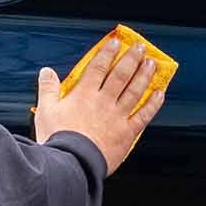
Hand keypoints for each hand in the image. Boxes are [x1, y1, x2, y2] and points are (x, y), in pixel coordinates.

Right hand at [33, 38, 166, 174]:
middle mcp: (103, 101)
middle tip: (140, 47)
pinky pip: (143, 115)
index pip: (98, 67)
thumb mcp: (46, 111)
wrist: (73, 163)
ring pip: (135, 91)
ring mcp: (117, 117)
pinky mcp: (127, 133)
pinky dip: (153, 104)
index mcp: (83, 95)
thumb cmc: (58, 139)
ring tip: (152, 63)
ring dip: (145, 75)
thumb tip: (46, 72)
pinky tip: (159, 94)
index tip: (116, 42)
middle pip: (121, 75)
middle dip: (132, 58)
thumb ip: (48, 89)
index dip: (108, 53)